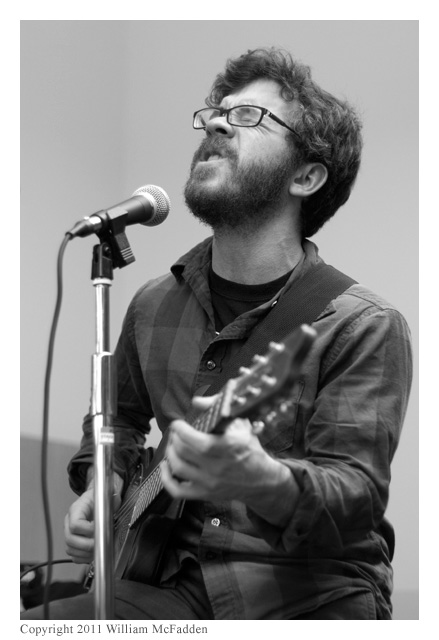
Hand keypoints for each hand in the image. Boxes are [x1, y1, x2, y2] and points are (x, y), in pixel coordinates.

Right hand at [64, 474, 122, 563]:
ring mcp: (69, 532)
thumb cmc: (100, 498)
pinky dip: (83, 558)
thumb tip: (115, 498)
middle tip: (100, 543)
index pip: (75, 524)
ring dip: (85, 553)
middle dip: (87, 545)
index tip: (99, 530)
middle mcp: (69, 521)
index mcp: (76, 509)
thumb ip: (111, 498)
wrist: (95, 500)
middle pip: (70, 539)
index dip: (87, 530)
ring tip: (98, 550)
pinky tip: (93, 554)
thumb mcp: (106, 495)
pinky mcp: (73, 541)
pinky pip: (74, 555)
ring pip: (70, 549)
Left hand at [161, 396, 277, 503]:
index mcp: (229, 447)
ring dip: (170, 453)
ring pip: (178, 467)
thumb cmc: (249, 448)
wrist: (262, 480)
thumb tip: (196, 401)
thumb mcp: (240, 424)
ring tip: (173, 445)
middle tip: (176, 433)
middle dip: (175, 438)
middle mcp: (218, 466)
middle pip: (183, 451)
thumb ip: (218, 408)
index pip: (196, 440)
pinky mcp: (205, 494)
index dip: (181, 430)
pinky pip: (177, 491)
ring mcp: (210, 482)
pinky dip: (166, 478)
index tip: (177, 423)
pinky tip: (166, 466)